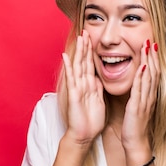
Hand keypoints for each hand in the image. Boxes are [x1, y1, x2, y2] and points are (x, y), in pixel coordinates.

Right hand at [62, 30, 104, 145]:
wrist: (84, 135)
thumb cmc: (91, 120)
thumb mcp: (98, 100)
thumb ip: (97, 88)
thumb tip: (98, 77)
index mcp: (90, 85)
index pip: (91, 64)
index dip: (92, 51)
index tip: (93, 38)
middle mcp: (82, 84)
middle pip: (84, 61)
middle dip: (85, 46)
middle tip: (86, 31)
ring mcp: (77, 88)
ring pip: (78, 66)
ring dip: (79, 52)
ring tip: (79, 38)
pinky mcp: (74, 94)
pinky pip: (72, 79)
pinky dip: (70, 67)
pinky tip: (67, 56)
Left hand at [122, 39, 159, 149]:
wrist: (136, 141)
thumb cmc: (134, 125)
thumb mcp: (137, 106)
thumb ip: (138, 94)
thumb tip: (137, 84)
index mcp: (148, 95)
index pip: (153, 73)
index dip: (153, 59)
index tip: (151, 45)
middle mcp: (149, 96)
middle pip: (154, 71)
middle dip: (152, 55)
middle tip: (151, 40)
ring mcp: (145, 101)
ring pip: (149, 77)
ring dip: (149, 60)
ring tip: (147, 46)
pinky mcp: (137, 106)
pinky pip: (140, 89)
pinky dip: (141, 76)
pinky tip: (142, 66)